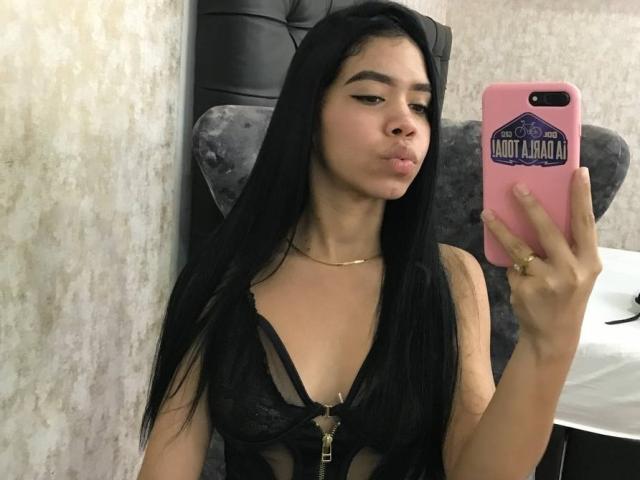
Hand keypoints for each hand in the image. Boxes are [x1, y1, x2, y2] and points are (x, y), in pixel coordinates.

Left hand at [481, 168, 602, 356]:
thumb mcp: (578, 272)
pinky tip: (516, 274)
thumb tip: (539, 214)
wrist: (554, 335)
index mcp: (589, 261)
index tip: (578, 171)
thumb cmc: (566, 296)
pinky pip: (513, 268)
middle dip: (531, 206)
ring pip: (519, 247)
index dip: (582, 196)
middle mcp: (571, 270)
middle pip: (548, 230)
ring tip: (487, 213)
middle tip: (516, 186)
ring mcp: (547, 280)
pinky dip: (512, 268)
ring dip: (501, 228)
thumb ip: (567, 248)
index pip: (585, 223)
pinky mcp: (526, 289)